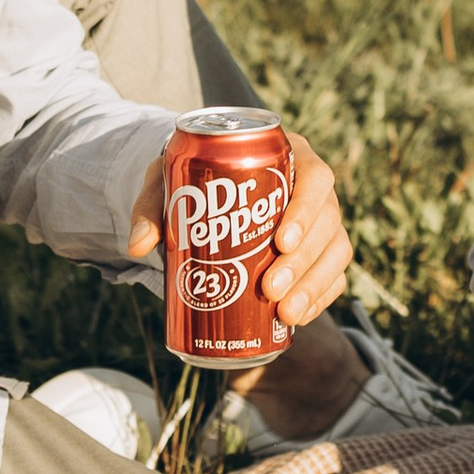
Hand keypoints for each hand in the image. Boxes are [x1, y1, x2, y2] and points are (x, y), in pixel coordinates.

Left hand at [125, 130, 353, 345]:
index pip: (315, 176)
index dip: (306, 209)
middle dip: (304, 260)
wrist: (206, 195)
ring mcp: (321, 220)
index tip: (281, 241)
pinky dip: (321, 297)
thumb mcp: (171, 182)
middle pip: (328, 220)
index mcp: (289, 155)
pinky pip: (334, 275)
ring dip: (315, 284)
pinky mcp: (321, 251)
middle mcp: (313, 187)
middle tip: (271, 288)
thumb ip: (153, 206)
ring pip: (336, 250)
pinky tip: (299, 317)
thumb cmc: (194, 180)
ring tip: (285, 313)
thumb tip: (137, 245)